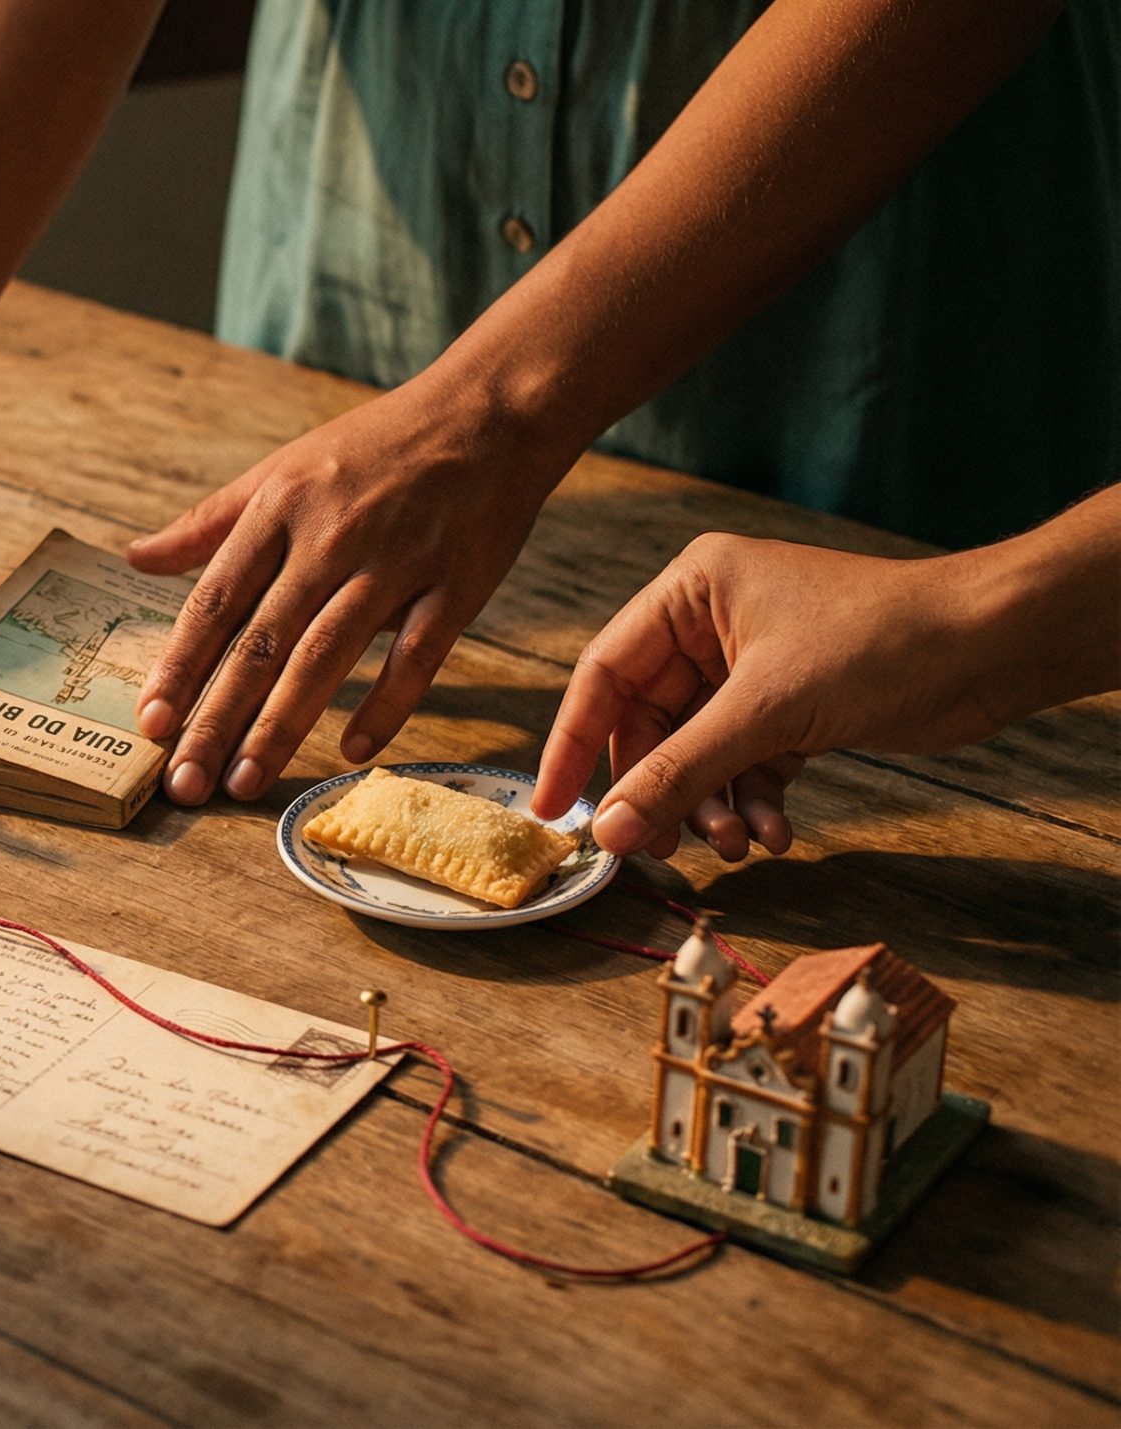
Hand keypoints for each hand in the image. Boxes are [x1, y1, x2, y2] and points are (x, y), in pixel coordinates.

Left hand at [126, 378, 570, 803]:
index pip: (216, 600)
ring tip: (244, 782)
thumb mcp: (282, 469)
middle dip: (216, 717)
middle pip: (261, 641)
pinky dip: (387, 706)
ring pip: (327, 656)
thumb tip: (135, 558)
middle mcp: (330, 537)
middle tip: (183, 784)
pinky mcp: (457, 585)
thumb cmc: (374, 445)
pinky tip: (353, 753)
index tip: (150, 724)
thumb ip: (209, 523)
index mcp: (279, 508)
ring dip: (282, 725)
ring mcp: (395, 562)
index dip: (179, 665)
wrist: (488, 411)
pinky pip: (417, 656)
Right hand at [531, 533, 1028, 860]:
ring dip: (712, 804)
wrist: (996, 646)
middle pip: (652, 724)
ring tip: (736, 844)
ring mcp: (754, 667)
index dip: (574, 745)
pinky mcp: (792, 705)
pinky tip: (774, 831)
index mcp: (692, 590)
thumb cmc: (884, 641)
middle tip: (655, 850)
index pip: (605, 674)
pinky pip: (745, 763)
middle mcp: (714, 623)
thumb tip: (608, 831)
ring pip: (700, 752)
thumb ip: (678, 773)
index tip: (553, 808)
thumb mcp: (765, 711)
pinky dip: (752, 800)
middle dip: (662, 790)